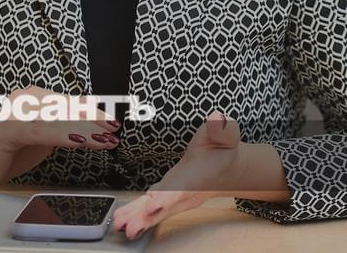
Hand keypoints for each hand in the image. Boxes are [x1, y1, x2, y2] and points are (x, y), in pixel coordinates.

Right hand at [0, 86, 121, 180]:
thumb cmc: (9, 153)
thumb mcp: (43, 136)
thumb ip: (62, 124)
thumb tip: (90, 112)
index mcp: (33, 96)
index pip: (69, 103)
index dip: (93, 113)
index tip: (113, 123)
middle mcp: (24, 98)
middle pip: (66, 109)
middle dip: (93, 121)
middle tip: (114, 131)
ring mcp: (14, 111)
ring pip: (57, 120)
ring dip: (85, 131)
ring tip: (105, 140)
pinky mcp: (8, 128)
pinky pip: (41, 131)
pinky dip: (63, 136)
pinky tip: (79, 141)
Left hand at [113, 110, 241, 238]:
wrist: (225, 169)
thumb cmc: (222, 151)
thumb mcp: (226, 136)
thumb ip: (222, 130)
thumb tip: (218, 120)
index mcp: (201, 176)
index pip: (184, 188)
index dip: (169, 197)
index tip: (154, 205)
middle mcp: (187, 191)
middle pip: (166, 206)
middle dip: (147, 217)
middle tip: (130, 226)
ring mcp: (176, 196)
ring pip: (156, 210)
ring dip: (138, 219)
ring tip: (120, 224)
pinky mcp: (166, 196)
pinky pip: (150, 207)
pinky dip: (136, 213)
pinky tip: (122, 218)